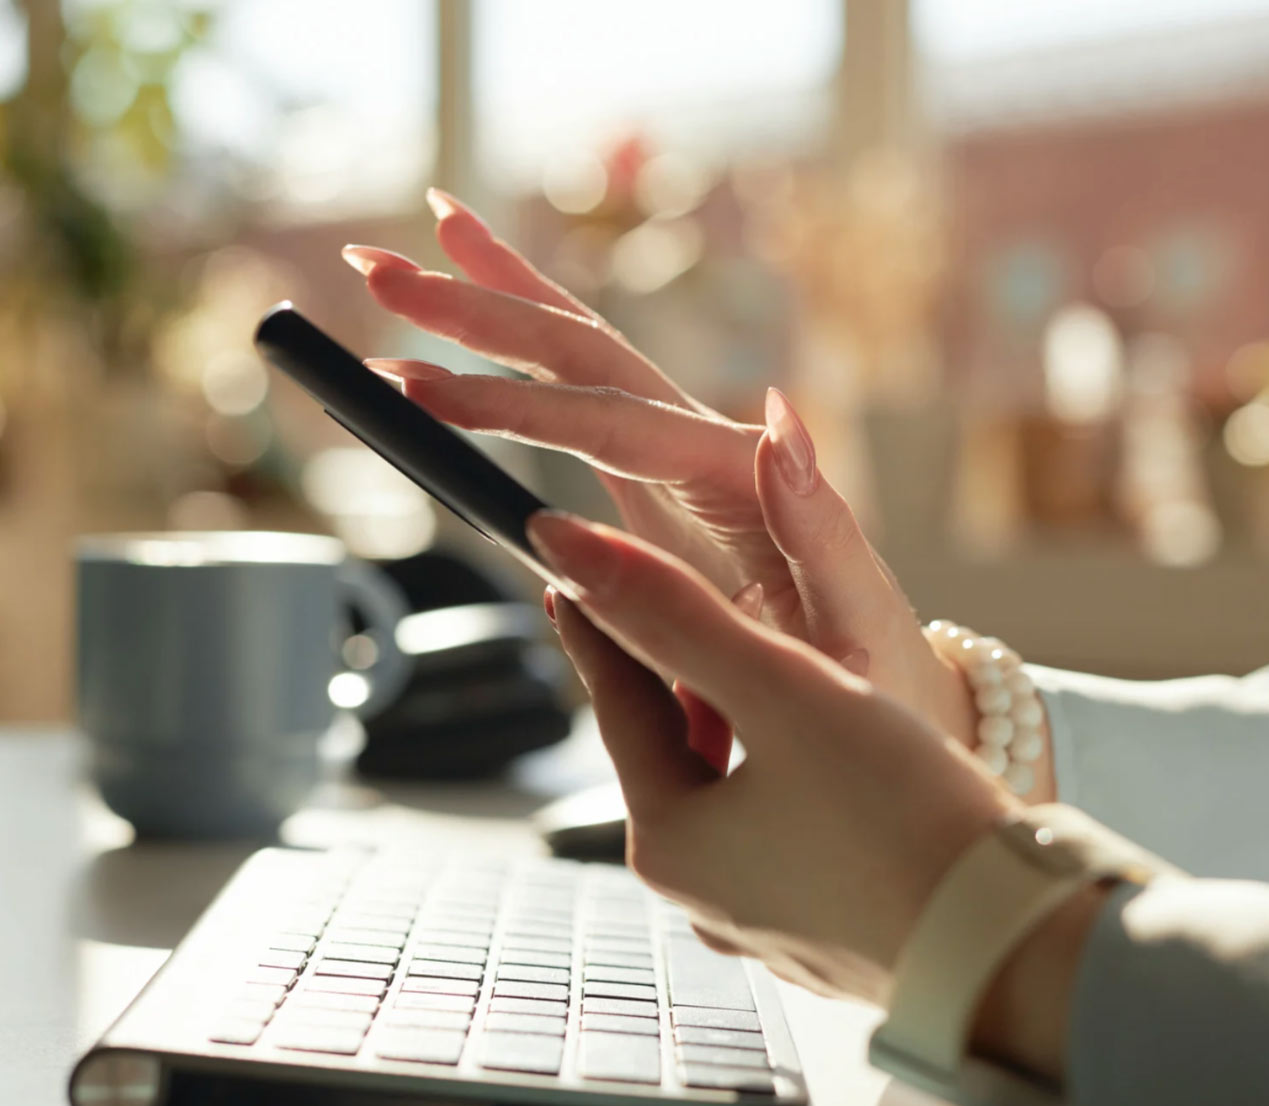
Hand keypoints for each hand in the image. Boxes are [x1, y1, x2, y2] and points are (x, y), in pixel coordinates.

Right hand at [340, 191, 977, 746]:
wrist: (891, 701)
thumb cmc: (874, 681)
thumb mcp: (858, 625)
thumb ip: (819, 526)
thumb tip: (779, 411)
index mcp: (744, 480)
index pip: (612, 423)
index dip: (513, 405)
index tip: (420, 388)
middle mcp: (711, 448)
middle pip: (587, 354)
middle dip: (482, 306)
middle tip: (377, 267)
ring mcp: (682, 462)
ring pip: (580, 356)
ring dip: (492, 299)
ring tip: (408, 242)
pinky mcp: (660, 488)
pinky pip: (581, 407)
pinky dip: (521, 357)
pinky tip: (472, 317)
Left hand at [527, 509, 1013, 1004]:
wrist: (1015, 944)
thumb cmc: (902, 819)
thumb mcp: (781, 690)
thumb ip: (674, 615)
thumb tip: (569, 548)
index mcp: (671, 843)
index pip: (619, 706)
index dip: (601, 622)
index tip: (575, 567)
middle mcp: (705, 897)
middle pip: (674, 755)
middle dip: (680, 679)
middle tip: (679, 608)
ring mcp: (769, 924)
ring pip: (735, 796)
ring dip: (744, 730)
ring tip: (770, 674)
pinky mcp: (834, 935)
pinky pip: (791, 836)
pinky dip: (795, 781)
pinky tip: (839, 760)